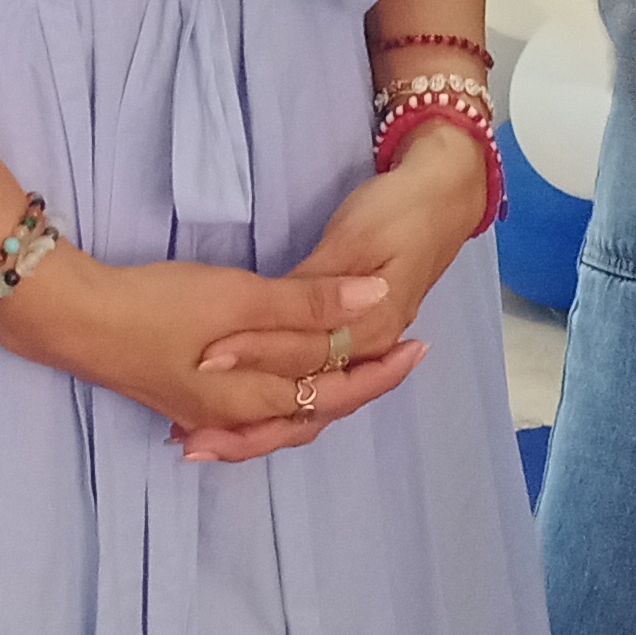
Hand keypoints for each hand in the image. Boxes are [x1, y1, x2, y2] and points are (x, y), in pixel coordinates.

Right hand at [0, 253, 422, 457]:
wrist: (76, 321)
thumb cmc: (158, 306)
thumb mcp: (239, 297)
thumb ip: (309, 305)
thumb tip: (375, 302)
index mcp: (258, 398)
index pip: (339, 390)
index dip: (383, 369)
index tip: (421, 345)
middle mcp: (239, 418)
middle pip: (317, 411)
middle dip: (362, 385)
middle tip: (403, 355)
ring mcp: (210, 414)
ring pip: (285, 415)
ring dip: (325, 395)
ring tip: (357, 370)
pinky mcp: (189, 399)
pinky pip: (256, 412)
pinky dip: (285, 401)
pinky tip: (286, 387)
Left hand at [176, 122, 490, 464]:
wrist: (444, 193)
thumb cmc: (401, 211)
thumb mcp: (355, 238)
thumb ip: (317, 286)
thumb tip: (282, 318)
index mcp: (372, 327)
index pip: (304, 357)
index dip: (254, 359)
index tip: (205, 363)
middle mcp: (367, 348)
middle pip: (304, 401)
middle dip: (248, 425)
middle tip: (190, 441)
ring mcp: (362, 345)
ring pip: (306, 403)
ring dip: (257, 427)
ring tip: (200, 442)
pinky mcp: (354, 335)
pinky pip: (311, 382)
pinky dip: (273, 406)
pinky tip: (233, 413)